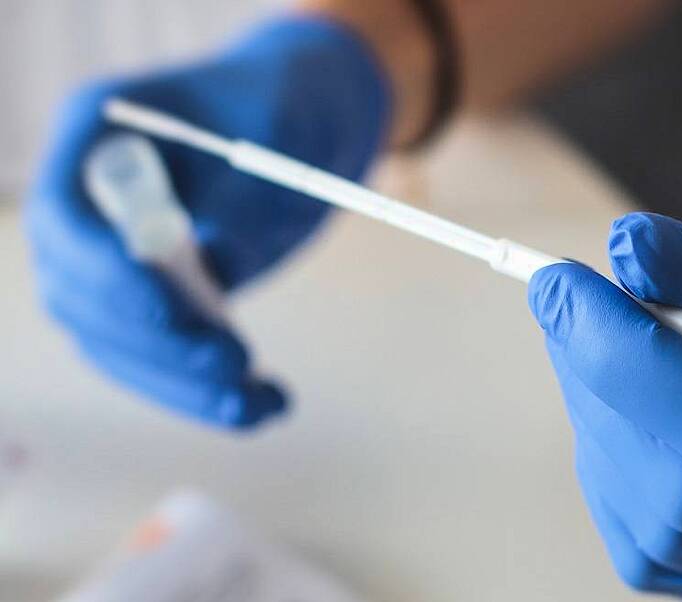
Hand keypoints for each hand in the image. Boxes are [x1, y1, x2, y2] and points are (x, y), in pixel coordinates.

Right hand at [25, 17, 389, 427]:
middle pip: (82, 293)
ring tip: (262, 405)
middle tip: (235, 363)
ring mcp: (113, 257)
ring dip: (183, 385)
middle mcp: (89, 202)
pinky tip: (264, 403)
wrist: (305, 122)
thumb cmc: (287, 105)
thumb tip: (219, 261)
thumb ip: (243, 192)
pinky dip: (205, 390)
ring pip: (117, 343)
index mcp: (99, 135)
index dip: (107, 273)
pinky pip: (157, 357)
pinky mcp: (152, 299)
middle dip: (156, 342)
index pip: (66, 217)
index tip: (171, 312)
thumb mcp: (280, 129)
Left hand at [528, 212, 681, 600]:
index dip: (630, 357)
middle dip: (604, 389)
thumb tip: (621, 250)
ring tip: (606, 345)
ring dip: (603, 428)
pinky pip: (664, 549)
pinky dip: (621, 469)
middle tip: (572, 304)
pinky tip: (632, 402)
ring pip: (661, 532)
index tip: (559, 284)